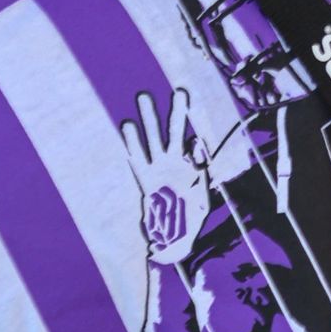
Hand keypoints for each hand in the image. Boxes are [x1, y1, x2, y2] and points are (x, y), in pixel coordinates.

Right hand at [120, 88, 212, 265]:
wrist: (175, 241)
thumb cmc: (191, 218)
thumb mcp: (203, 198)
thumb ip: (201, 173)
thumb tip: (195, 149)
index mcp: (189, 166)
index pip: (193, 143)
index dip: (195, 137)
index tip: (193, 128)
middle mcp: (173, 162)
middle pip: (173, 131)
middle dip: (176, 111)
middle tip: (180, 90)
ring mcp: (158, 169)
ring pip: (153, 138)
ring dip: (148, 119)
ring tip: (143, 96)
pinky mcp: (145, 179)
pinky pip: (138, 158)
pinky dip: (133, 143)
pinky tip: (127, 126)